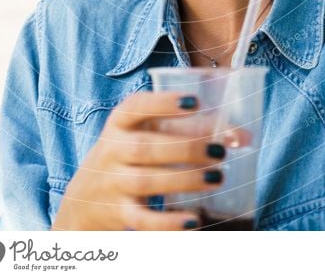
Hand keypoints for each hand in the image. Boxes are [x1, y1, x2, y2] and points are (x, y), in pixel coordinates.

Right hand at [51, 91, 227, 230]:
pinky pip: (142, 220)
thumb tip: (242, 136)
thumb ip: (186, 129)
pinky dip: (168, 222)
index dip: (164, 103)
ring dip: (185, 180)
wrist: (83, 200)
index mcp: (119, 122)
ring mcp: (113, 183)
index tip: (195, 101)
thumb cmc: (129, 155)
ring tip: (218, 177)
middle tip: (220, 151)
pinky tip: (194, 219)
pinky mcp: (118, 214)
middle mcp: (112, 150)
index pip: (136, 107)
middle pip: (146, 147)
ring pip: (147, 181)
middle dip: (186, 148)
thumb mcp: (144, 134)